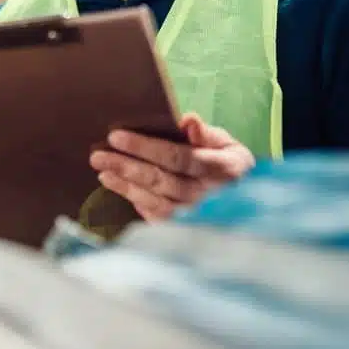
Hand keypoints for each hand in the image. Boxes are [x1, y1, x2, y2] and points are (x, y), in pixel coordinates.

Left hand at [88, 113, 254, 220]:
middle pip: (161, 180)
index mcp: (223, 168)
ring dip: (126, 186)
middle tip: (97, 155)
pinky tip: (120, 189)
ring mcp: (199, 216)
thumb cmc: (230, 165)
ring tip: (103, 172)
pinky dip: (138, 204)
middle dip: (126, 166)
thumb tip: (187, 119)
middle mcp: (211, 195)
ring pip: (156, 201)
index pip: (177, 157)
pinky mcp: (189, 229)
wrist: (250, 201)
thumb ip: (206, 133)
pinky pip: (158, 219)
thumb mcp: (227, 144)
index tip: (116, 136)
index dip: (145, 147)